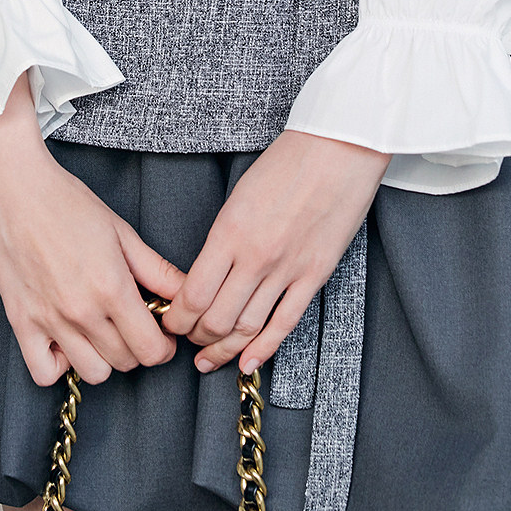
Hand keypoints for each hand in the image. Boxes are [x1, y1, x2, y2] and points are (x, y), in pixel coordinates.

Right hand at [0, 71, 186, 387]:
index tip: (161, 332)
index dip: (164, 346)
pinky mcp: (20, 323)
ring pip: (92, 373)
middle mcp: (81, 311)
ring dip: (104, 358)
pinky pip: (44, 373)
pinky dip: (59, 365)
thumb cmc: (66, 201)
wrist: (12, 188)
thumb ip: (156, 270)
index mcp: (111, 287)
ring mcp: (49, 321)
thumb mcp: (121, 231)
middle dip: (138, 347)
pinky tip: (66, 340)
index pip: (151, 349)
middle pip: (125, 362)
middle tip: (133, 322)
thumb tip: (185, 294)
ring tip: (102, 330)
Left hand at [159, 129, 389, 374]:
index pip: (194, 293)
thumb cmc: (288, 162)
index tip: (170, 321)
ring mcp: (287, 269)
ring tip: (210, 358)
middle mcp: (255, 256)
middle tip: (188, 342)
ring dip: (224, 349)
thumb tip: (207, 270)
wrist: (339, 148)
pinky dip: (264, 348)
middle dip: (196, 337)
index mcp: (230, 231)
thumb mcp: (239, 194)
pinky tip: (248, 362)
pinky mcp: (315, 275)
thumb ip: (224, 236)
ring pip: (248, 327)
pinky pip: (285, 323)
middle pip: (216, 318)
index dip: (177, 317)